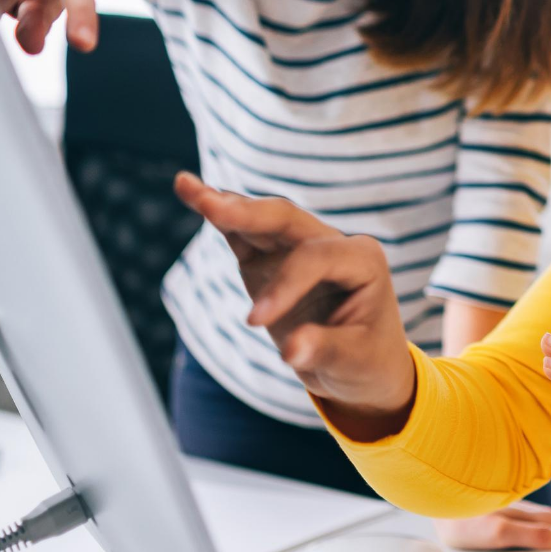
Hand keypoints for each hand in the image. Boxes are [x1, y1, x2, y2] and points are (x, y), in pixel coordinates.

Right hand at [174, 173, 416, 437]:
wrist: (363, 366)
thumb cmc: (366, 361)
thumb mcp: (354, 362)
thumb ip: (322, 350)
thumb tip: (290, 351)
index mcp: (363, 259)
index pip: (315, 258)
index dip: (283, 284)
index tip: (254, 322)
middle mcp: (333, 243)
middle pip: (286, 220)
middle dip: (247, 212)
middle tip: (208, 205)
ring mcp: (300, 247)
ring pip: (262, 220)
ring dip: (224, 205)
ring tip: (184, 185)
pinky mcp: (273, 259)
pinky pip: (245, 234)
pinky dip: (220, 218)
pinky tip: (193, 195)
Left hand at [432, 501, 550, 551]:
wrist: (433, 499)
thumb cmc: (462, 518)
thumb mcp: (500, 531)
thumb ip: (534, 535)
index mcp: (530, 514)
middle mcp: (524, 510)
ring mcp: (511, 510)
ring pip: (542, 523)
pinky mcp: (499, 513)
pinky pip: (527, 523)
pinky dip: (538, 532)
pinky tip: (534, 536)